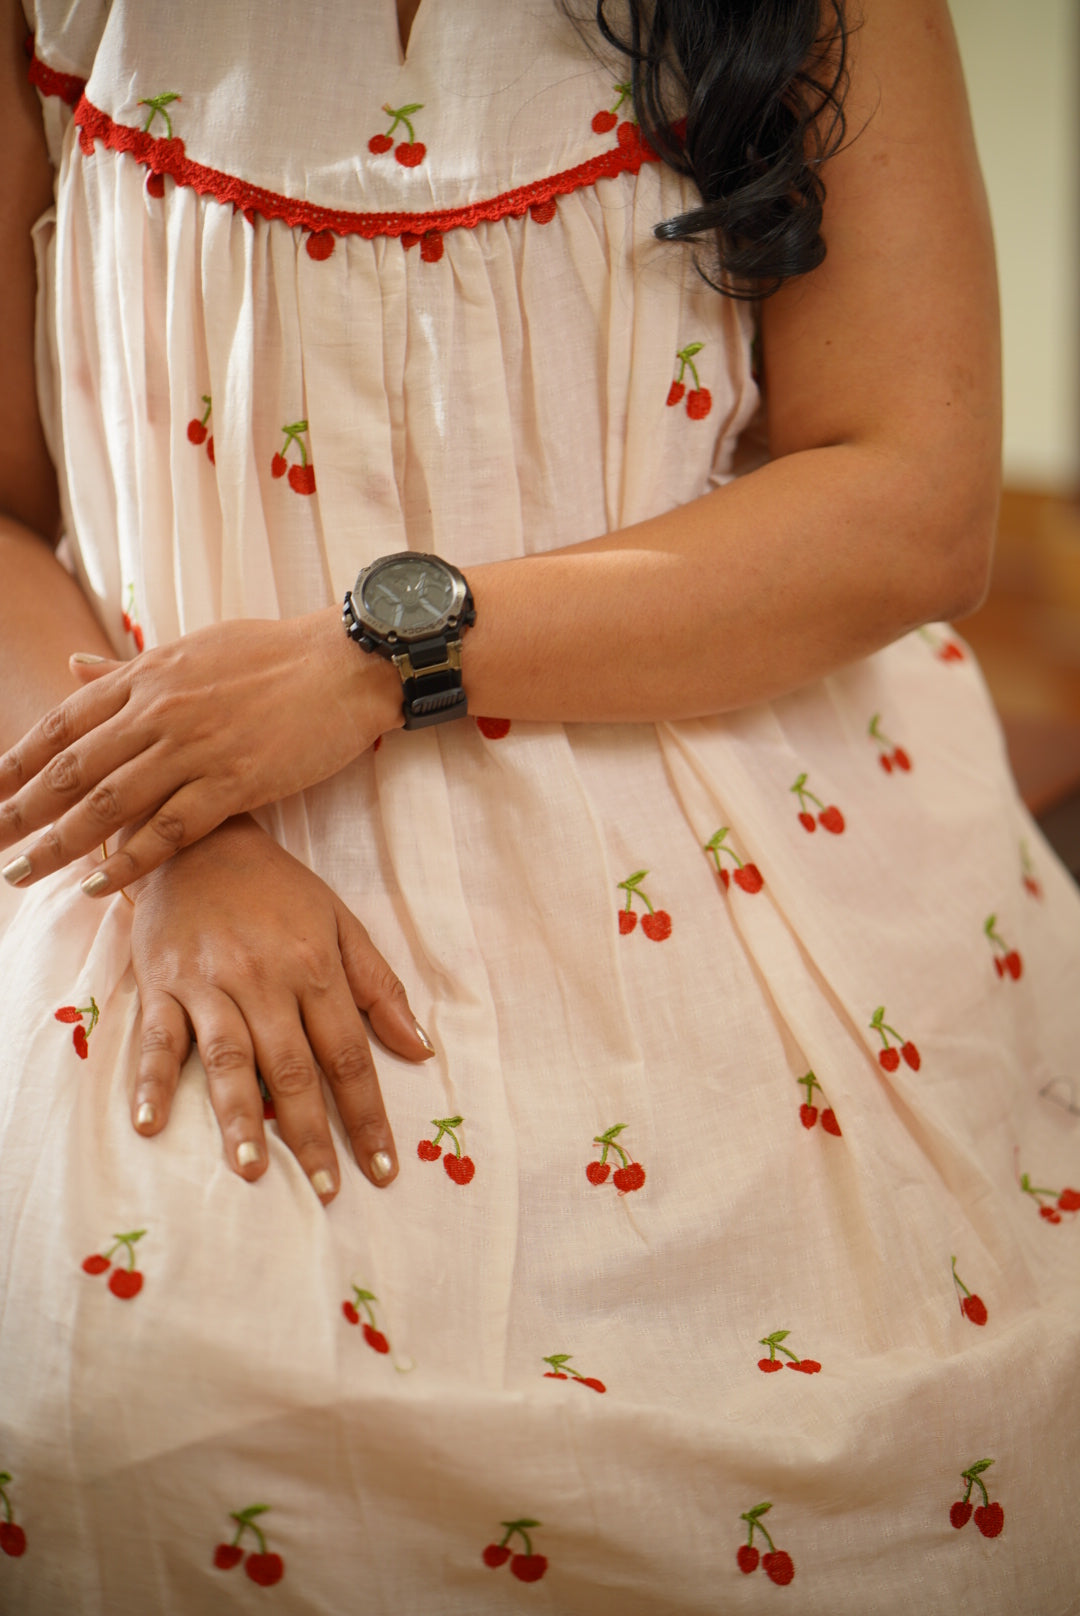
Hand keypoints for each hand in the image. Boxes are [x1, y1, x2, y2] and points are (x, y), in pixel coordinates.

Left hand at [0, 611, 402, 891]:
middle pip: (72, 769)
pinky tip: (97, 884)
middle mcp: (158, 711)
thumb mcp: (190, 648)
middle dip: (21, 811)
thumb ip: (128, 669)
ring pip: (109, 803)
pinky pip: (168, 830)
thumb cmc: (274, 655)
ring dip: (60, 843)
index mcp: (146, 676)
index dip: (17, 763)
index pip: (63, 725)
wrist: (345, 664)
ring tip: (21, 873)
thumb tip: (73, 667)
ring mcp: (194, 747)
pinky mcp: (234, 782)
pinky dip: (129, 860)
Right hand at [129, 815, 432, 1199]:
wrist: (200, 839)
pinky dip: (152, 1082)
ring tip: (254, 1170)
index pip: (348, 1055)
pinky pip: (157, 1039)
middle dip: (313, 1133)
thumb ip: (380, 988)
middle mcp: (263, 980)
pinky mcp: (161, 984)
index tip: (382, 1167)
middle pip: (294, 1068)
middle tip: (328, 1190)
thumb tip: (420, 1050)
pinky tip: (151, 1124)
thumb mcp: (341, 924)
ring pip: (229, 1060)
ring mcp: (208, 984)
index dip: (368, 1113)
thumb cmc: (279, 890)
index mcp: (314, 968)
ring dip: (240, 1118)